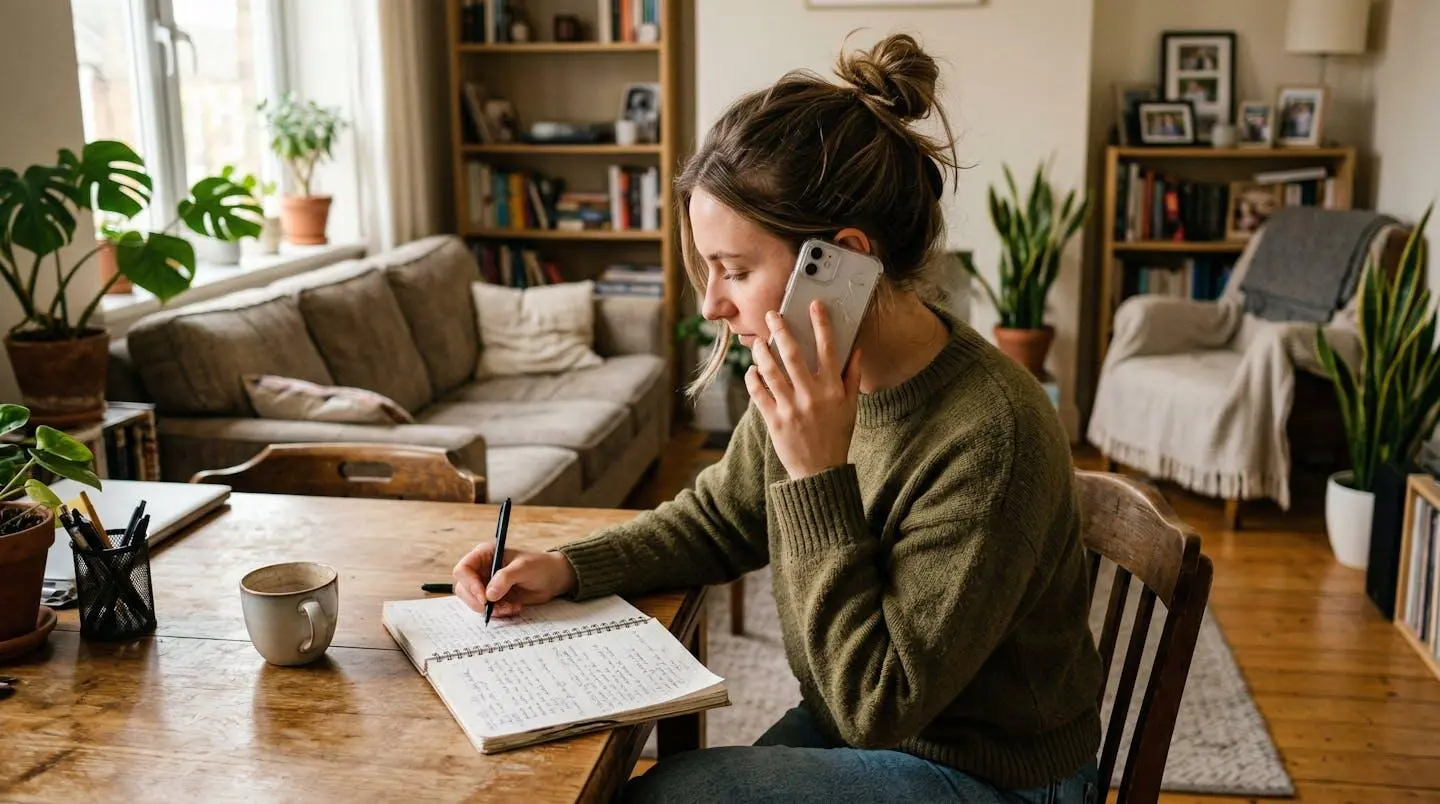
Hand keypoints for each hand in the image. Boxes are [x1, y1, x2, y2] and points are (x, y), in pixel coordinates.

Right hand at [452, 544, 577, 617]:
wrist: (552, 578)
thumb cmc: (539, 565)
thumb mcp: (524, 568)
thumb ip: (505, 578)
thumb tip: (488, 595)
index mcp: (485, 554)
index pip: (463, 569)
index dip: (470, 584)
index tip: (484, 598)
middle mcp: (481, 569)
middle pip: (464, 588)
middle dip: (478, 601)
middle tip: (497, 608)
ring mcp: (485, 585)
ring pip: (473, 602)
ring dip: (490, 609)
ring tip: (510, 607)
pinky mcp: (493, 598)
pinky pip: (486, 610)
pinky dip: (498, 612)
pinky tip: (514, 607)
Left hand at [747, 301, 861, 480]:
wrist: (820, 471)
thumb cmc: (836, 435)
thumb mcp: (851, 407)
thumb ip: (852, 377)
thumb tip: (856, 350)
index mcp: (832, 389)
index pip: (828, 349)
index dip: (821, 324)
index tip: (814, 305)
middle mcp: (811, 395)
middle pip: (793, 354)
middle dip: (781, 330)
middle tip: (771, 315)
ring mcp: (790, 408)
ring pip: (771, 371)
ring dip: (761, 351)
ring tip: (757, 341)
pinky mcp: (774, 420)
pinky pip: (758, 393)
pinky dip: (753, 378)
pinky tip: (752, 370)